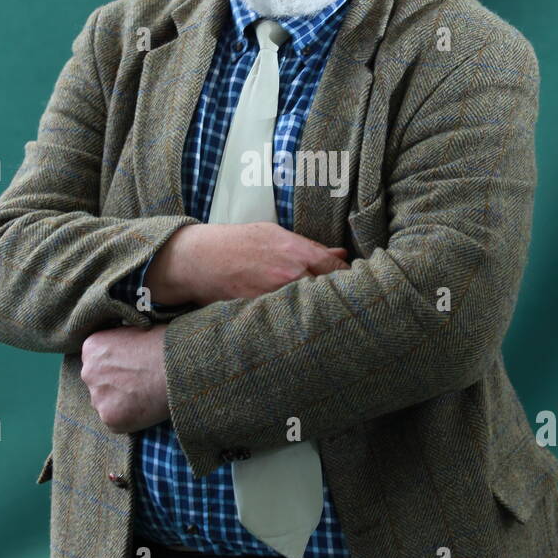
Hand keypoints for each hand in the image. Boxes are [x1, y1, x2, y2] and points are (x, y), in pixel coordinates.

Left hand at [80, 325, 169, 432]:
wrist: (180, 366)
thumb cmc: (165, 344)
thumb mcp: (136, 330)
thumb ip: (121, 342)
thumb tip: (123, 350)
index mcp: (92, 348)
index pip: (96, 361)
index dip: (115, 366)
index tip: (131, 368)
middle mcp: (88, 372)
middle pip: (98, 384)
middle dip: (115, 385)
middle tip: (139, 384)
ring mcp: (98, 397)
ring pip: (107, 404)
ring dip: (121, 403)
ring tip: (146, 396)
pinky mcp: (110, 419)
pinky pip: (118, 422)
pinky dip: (131, 418)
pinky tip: (147, 408)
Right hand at [154, 221, 350, 305]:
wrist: (200, 259)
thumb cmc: (238, 242)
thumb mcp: (274, 234)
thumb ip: (310, 246)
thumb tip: (340, 252)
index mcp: (297, 252)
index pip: (338, 269)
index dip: (351, 278)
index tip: (357, 284)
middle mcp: (290, 275)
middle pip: (331, 292)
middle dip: (342, 297)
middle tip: (350, 303)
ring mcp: (277, 296)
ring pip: (312, 309)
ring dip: (321, 312)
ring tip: (330, 315)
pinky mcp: (262, 312)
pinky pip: (289, 320)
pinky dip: (298, 322)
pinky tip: (303, 324)